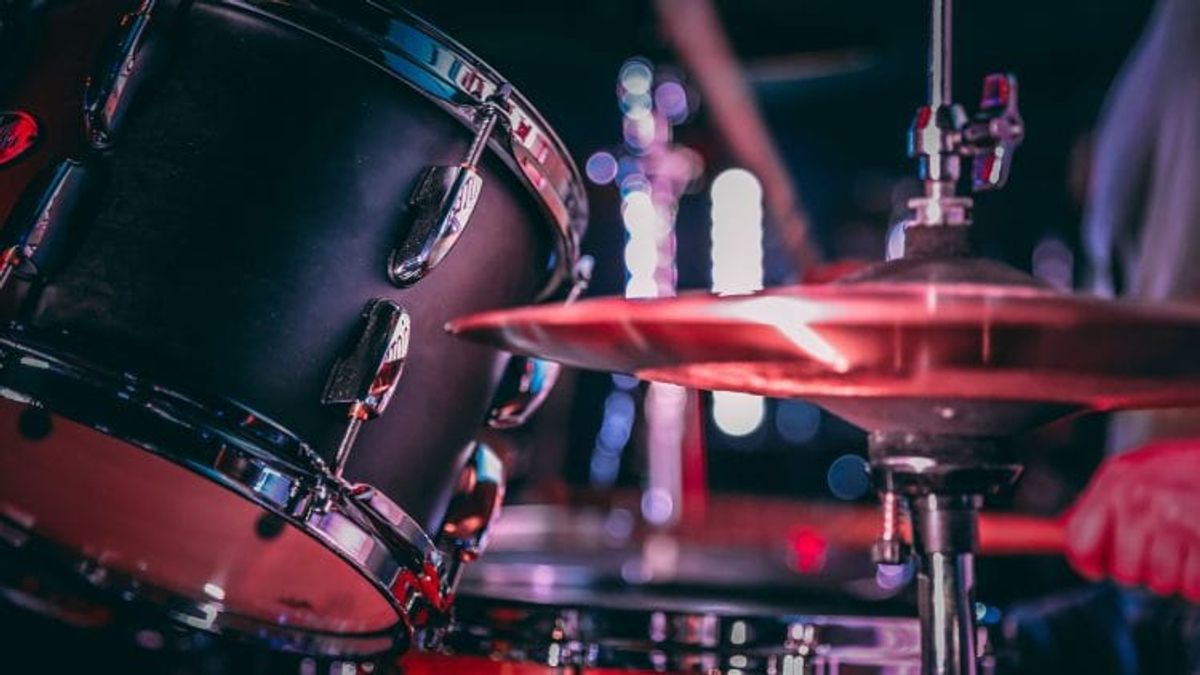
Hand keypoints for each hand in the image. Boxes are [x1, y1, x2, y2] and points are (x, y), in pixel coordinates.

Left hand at [1064, 439, 1199, 600]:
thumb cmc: (1189, 472)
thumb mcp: (1138, 473)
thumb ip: (1102, 504)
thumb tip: (1060, 535)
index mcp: (1116, 480)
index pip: (1078, 540)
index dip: (1087, 562)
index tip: (1096, 569)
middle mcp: (1138, 497)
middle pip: (1123, 571)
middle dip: (1144, 569)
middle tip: (1163, 547)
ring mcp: (1172, 516)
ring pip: (1160, 582)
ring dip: (1176, 574)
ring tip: (1188, 544)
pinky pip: (1192, 587)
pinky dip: (1199, 580)